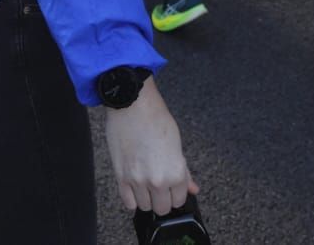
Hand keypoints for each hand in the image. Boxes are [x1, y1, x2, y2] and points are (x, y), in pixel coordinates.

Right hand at [105, 81, 197, 214]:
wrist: (132, 104)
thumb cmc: (156, 118)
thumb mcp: (177, 144)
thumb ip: (184, 170)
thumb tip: (192, 187)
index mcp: (176, 172)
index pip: (179, 200)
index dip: (176, 194)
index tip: (173, 188)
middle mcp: (158, 181)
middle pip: (162, 208)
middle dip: (162, 198)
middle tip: (160, 186)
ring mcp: (138, 181)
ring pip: (145, 207)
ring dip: (147, 198)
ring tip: (146, 183)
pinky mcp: (121, 177)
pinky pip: (128, 202)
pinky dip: (132, 198)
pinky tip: (135, 187)